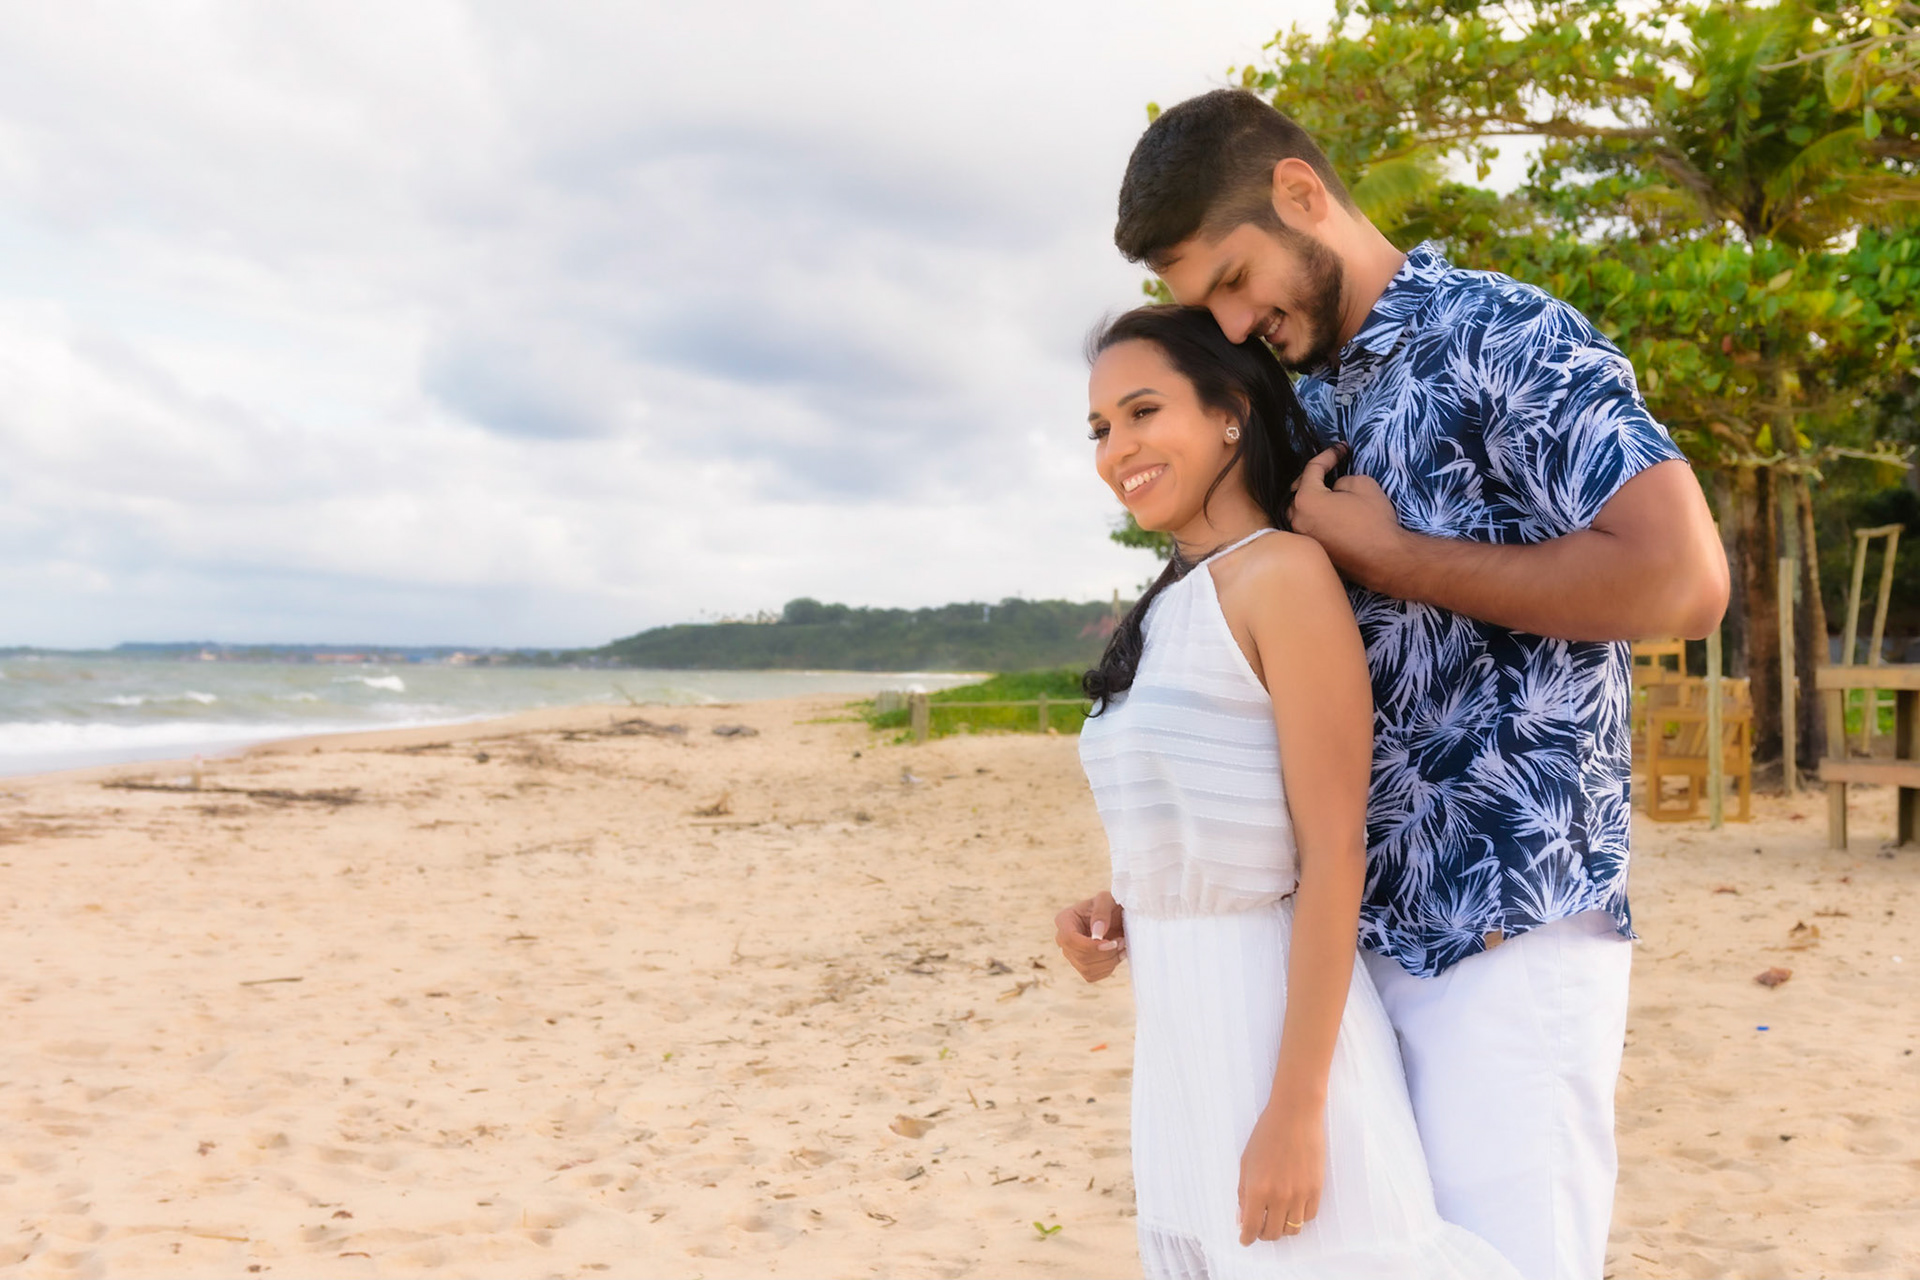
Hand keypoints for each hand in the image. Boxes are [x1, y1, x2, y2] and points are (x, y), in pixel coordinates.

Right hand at [1053, 891, 1125, 981]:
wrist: (1117, 916)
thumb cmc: (1110, 904)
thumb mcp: (1107, 899)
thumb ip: (1101, 912)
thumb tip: (1097, 933)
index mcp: (1064, 920)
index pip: (1069, 939)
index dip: (1090, 945)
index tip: (1111, 942)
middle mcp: (1063, 939)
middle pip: (1079, 957)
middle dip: (1105, 954)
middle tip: (1121, 942)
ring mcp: (1071, 954)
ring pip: (1086, 969)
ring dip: (1109, 961)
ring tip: (1121, 946)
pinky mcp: (1081, 966)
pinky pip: (1092, 976)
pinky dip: (1108, 968)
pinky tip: (1116, 955)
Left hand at [1236, 1101, 1325, 1245]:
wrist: (1295, 1115)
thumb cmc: (1266, 1135)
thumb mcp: (1246, 1163)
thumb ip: (1243, 1193)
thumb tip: (1242, 1219)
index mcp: (1258, 1189)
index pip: (1251, 1227)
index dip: (1247, 1238)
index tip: (1245, 1240)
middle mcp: (1280, 1196)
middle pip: (1272, 1233)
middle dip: (1263, 1234)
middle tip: (1259, 1227)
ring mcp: (1300, 1194)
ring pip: (1292, 1229)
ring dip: (1281, 1228)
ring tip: (1275, 1218)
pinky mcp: (1316, 1189)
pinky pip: (1308, 1217)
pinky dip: (1298, 1218)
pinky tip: (1291, 1208)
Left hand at [1286, 446, 1411, 594]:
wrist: (1384, 559)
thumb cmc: (1374, 520)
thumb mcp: (1362, 484)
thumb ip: (1342, 480)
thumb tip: (1334, 488)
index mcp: (1306, 500)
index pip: (1312, 469)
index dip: (1328, 455)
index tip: (1342, 449)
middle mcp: (1297, 520)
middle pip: (1298, 490)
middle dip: (1313, 477)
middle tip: (1330, 468)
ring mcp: (1303, 538)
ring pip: (1300, 510)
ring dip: (1310, 498)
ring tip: (1326, 490)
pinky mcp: (1313, 550)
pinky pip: (1308, 527)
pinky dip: (1315, 516)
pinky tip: (1329, 512)